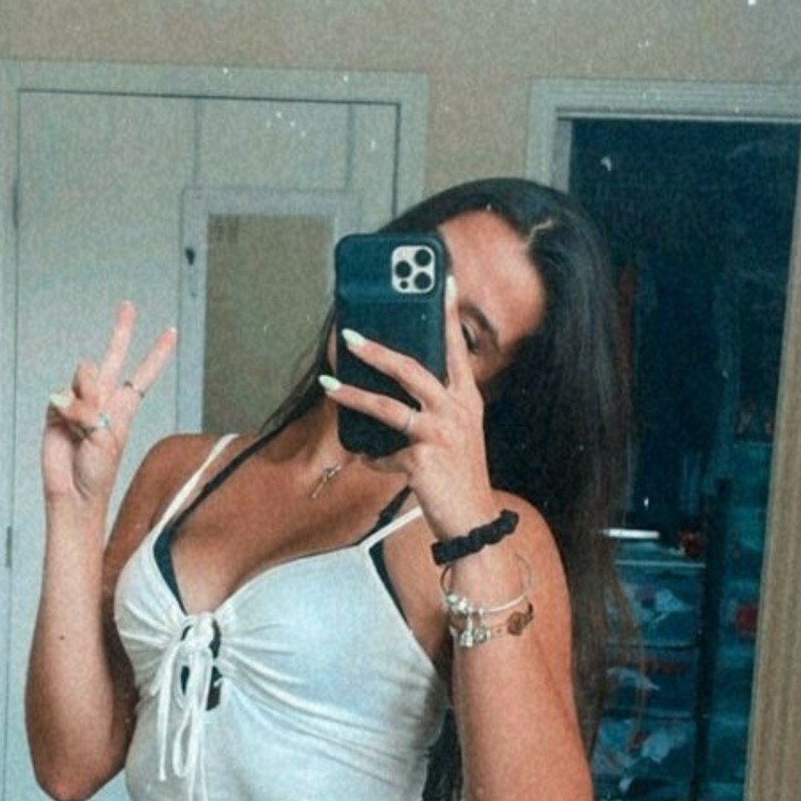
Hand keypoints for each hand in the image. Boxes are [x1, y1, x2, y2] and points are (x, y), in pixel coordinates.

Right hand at [43, 302, 176, 507]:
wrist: (72, 492)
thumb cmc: (97, 473)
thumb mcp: (106, 440)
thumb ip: (94, 411)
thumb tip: (77, 395)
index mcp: (124, 408)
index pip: (142, 375)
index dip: (157, 353)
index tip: (171, 332)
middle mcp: (103, 399)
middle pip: (113, 357)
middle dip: (121, 331)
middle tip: (129, 306)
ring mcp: (79, 402)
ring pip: (84, 374)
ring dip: (86, 396)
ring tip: (84, 425)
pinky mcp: (57, 408)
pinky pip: (62, 395)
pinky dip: (67, 411)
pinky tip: (67, 428)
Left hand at [321, 280, 497, 539]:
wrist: (472, 520)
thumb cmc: (459, 474)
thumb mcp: (455, 434)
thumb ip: (432, 409)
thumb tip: (392, 390)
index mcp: (466, 399)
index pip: (458, 349)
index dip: (451, 314)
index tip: (446, 280)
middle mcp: (456, 411)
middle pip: (412, 370)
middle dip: (377, 351)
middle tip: (348, 336)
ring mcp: (439, 435)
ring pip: (389, 408)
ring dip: (354, 395)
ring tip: (328, 386)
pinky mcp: (420, 461)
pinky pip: (383, 454)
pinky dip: (372, 458)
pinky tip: (368, 461)